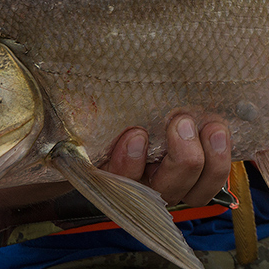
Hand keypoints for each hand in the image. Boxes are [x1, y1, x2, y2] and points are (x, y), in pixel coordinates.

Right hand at [104, 115, 230, 206]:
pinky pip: (216, 178)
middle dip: (180, 160)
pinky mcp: (202, 173)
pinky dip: (223, 157)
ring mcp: (177, 183)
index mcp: (112, 174)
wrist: (143, 110)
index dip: (128, 164)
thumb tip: (46, 76)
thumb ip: (92, 107)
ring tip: (212, 127)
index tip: (135, 134)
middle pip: (165, 192)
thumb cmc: (112, 113)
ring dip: (211, 162)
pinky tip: (220, 129)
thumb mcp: (100, 110)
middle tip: (181, 122)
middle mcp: (145, 186)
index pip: (116, 182)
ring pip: (197, 192)